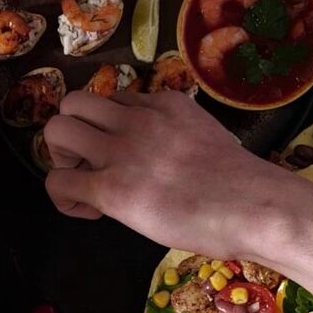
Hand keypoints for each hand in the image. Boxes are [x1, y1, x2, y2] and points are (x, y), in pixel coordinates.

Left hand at [42, 90, 304, 259]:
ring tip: (83, 184)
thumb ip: (178, 135)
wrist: (255, 206)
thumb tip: (163, 158)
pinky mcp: (112, 188)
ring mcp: (122, 151)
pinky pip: (57, 182)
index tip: (124, 158)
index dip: (109, 129)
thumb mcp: (207, 136)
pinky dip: (64, 198)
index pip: (114, 100)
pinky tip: (90, 212)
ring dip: (60, 158)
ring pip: (56, 131)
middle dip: (71, 134)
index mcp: (165, 104)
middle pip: (73, 102)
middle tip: (88, 165)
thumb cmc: (244, 186)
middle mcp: (138, 119)